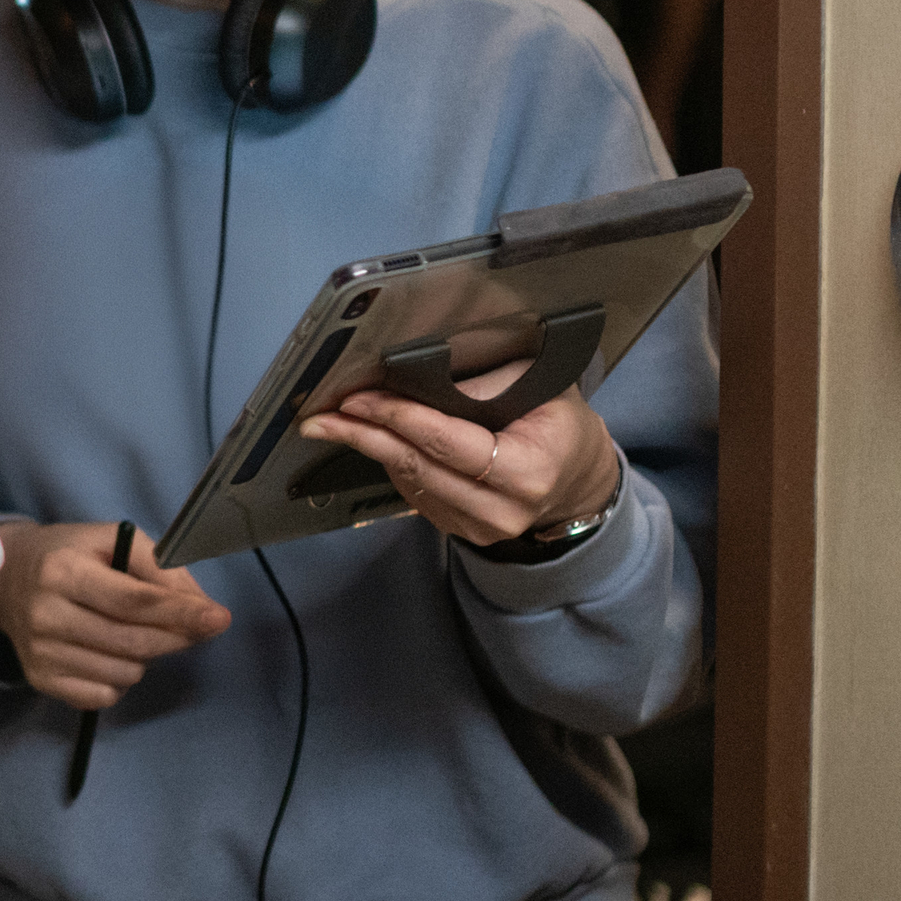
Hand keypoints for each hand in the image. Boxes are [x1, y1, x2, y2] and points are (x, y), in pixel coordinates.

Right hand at [0, 520, 229, 711]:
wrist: (4, 581)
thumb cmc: (68, 555)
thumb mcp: (111, 540)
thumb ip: (160, 567)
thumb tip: (201, 607)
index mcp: (63, 572)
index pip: (133, 601)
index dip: (180, 613)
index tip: (219, 618)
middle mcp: (47, 615)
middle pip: (133, 642)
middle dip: (177, 637)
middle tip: (199, 626)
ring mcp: (41, 654)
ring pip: (125, 673)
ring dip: (145, 656)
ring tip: (133, 631)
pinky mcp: (41, 680)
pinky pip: (104, 695)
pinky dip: (120, 678)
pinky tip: (110, 653)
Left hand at [303, 374, 624, 551]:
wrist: (577, 479)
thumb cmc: (559, 424)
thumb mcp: (542, 389)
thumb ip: (488, 381)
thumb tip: (423, 369)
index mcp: (528, 471)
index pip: (449, 442)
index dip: (400, 417)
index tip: (360, 398)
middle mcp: (502, 509)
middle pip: (420, 466)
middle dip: (367, 434)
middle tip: (324, 414)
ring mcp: (479, 527)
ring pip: (410, 482)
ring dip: (369, 449)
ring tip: (334, 422)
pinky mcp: (460, 531)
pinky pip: (414, 494)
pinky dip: (391, 463)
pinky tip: (372, 440)